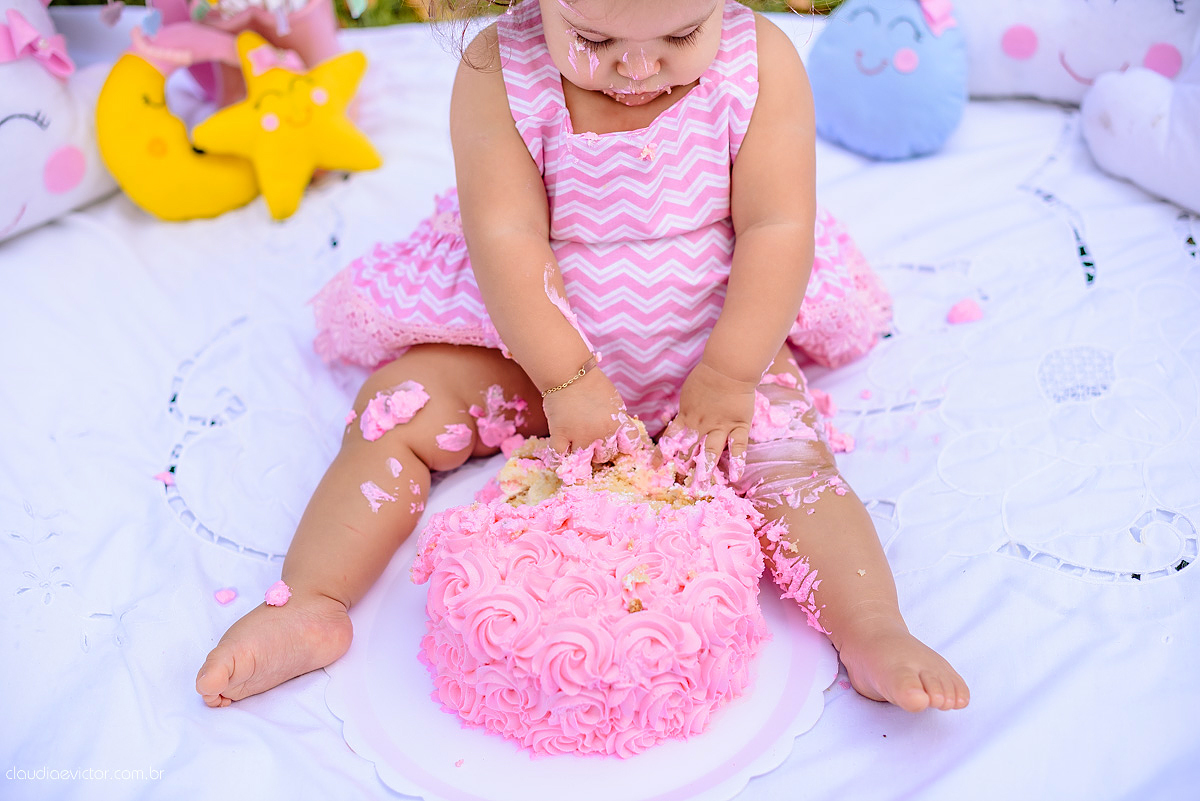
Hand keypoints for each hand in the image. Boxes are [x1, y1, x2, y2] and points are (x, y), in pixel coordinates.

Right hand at [541, 367, 641, 460]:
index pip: (630, 446)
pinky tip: (562, 457)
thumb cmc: (593, 384)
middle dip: (601, 450)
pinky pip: (560, 458)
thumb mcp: (615, 402)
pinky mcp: (560, 435)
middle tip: (593, 440)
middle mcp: (602, 433)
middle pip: (606, 456)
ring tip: (580, 447)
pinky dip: (560, 461)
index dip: (624, 446)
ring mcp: (580, 436)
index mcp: (618, 423)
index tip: (618, 443)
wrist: (569, 373)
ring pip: (586, 461)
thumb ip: (618, 421)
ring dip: (584, 456)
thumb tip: (620, 438)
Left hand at [659, 360, 757, 479]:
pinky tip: (735, 477)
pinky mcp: (738, 425)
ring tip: (701, 487)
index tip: (655, 468)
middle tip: (678, 487)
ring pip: (711, 451)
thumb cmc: (707, 377)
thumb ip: (685, 411)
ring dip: (705, 469)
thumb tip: (679, 422)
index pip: (670, 438)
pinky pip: (737, 446)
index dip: (663, 454)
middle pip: (689, 449)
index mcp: (686, 417)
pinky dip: (737, 461)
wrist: (728, 368)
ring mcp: (720, 426)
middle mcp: (701, 425)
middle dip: (683, 468)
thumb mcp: (688, 394)